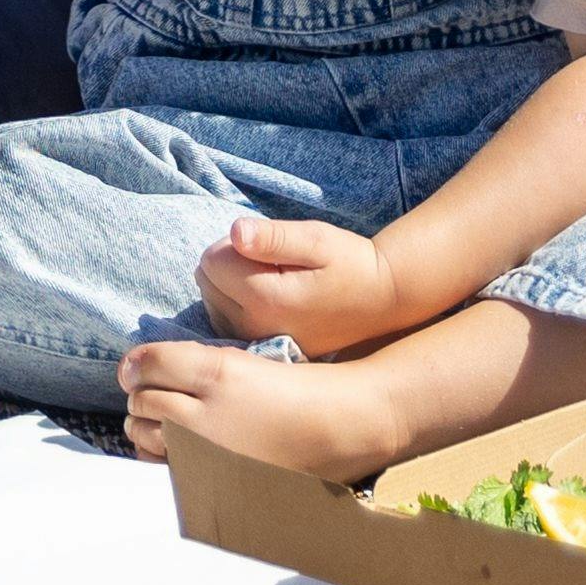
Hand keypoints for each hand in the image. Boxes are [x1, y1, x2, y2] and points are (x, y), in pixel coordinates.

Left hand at [191, 215, 420, 355]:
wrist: (380, 302)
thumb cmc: (350, 263)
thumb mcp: (317, 239)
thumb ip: (272, 237)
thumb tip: (234, 232)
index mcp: (264, 298)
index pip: (211, 261)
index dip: (233, 244)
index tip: (266, 246)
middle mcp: (254, 327)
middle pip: (205, 282)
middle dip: (227, 263)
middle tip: (269, 262)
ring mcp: (256, 343)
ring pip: (210, 302)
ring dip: (229, 285)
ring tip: (271, 280)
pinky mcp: (260, 351)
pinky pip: (223, 321)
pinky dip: (234, 305)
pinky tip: (264, 300)